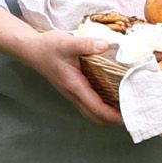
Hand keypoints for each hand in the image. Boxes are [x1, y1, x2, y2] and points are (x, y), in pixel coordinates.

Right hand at [0, 15, 123, 126]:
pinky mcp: (71, 89)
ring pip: (90, 112)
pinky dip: (100, 106)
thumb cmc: (48, 47)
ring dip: (106, 114)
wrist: (31, 49)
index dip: (112, 115)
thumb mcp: (67, 43)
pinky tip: (110, 97)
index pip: (96, 108)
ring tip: (123, 108)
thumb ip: (86, 44)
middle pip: (94, 116)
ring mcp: (71, 93)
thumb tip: (105, 45)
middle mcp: (73, 94)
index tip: (128, 116)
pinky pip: (87, 104)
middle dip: (112, 119)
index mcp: (74, 86)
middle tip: (130, 114)